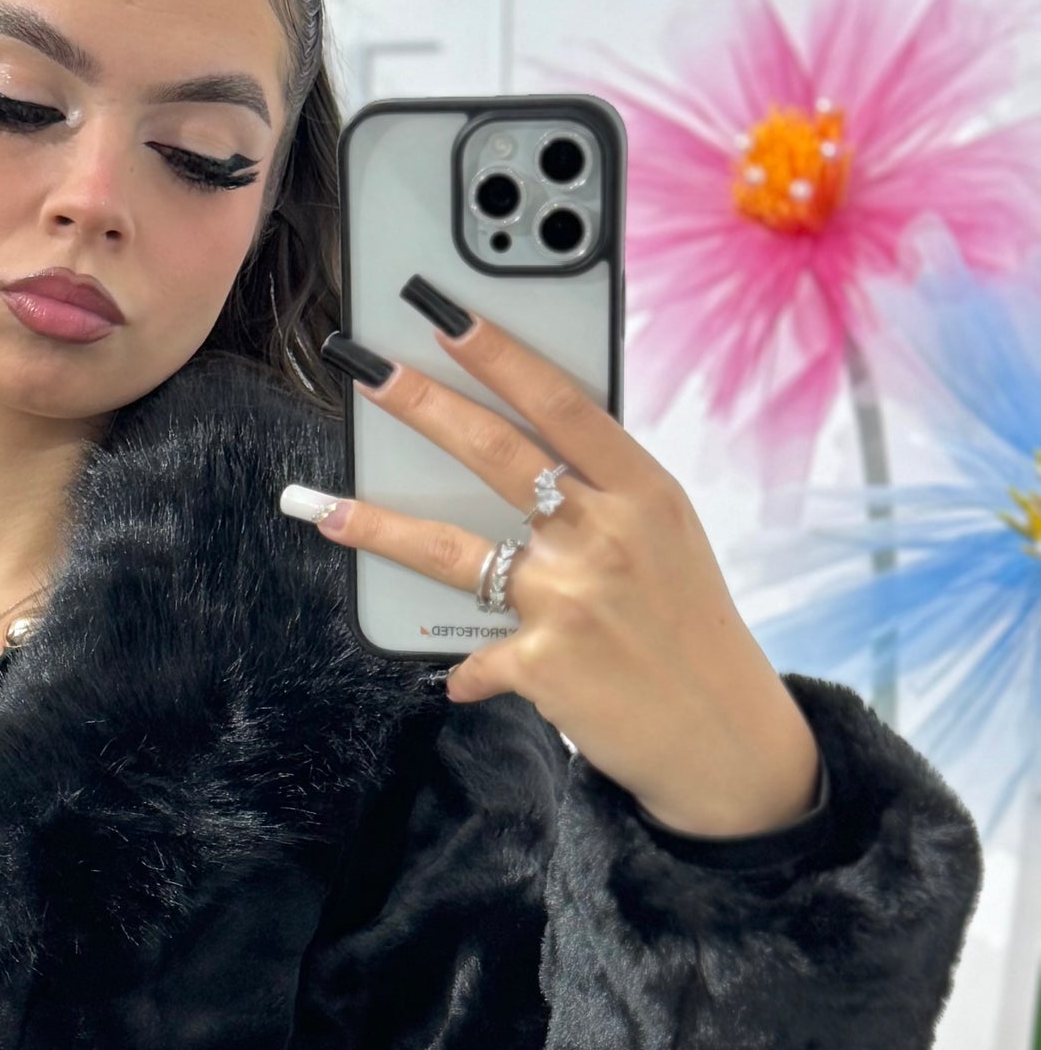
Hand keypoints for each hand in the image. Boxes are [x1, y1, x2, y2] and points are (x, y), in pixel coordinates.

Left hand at [301, 302, 822, 837]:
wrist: (724, 737)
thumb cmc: (689, 630)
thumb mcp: (668, 543)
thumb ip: (604, 499)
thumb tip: (524, 468)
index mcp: (646, 493)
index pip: (562, 405)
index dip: (500, 354)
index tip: (446, 313)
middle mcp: (608, 534)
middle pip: (495, 453)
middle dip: (421, 403)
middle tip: (364, 367)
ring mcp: (573, 596)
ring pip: (450, 552)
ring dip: (378, 526)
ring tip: (324, 509)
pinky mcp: (543, 661)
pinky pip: (474, 658)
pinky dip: (467, 671)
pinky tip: (460, 680)